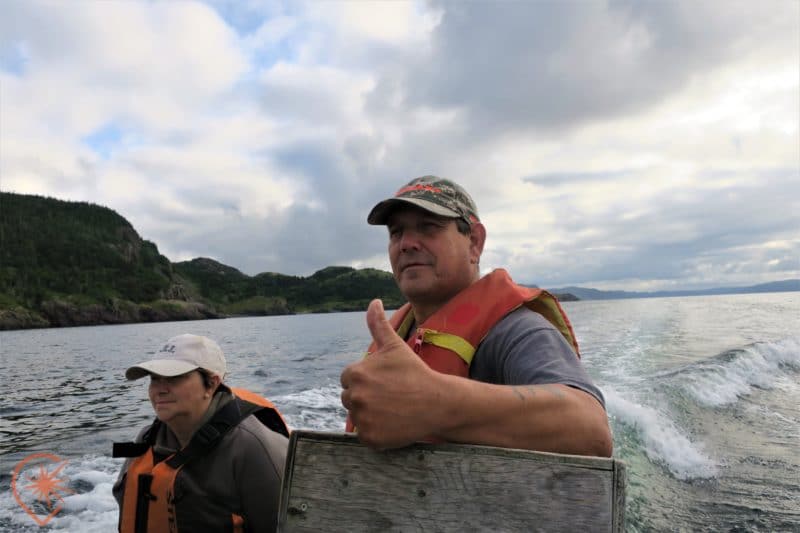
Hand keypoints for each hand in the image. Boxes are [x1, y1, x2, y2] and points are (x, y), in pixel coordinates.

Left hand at [340, 299, 441, 448]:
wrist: (438, 402)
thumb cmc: (415, 372)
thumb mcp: (395, 346)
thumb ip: (378, 324)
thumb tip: (374, 301)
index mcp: (355, 373)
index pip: (349, 379)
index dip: (367, 380)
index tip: (385, 382)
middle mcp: (355, 396)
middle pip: (350, 398)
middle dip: (366, 397)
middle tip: (390, 396)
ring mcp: (362, 419)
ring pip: (357, 416)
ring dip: (370, 414)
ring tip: (392, 409)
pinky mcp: (370, 438)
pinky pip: (365, 435)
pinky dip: (376, 432)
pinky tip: (392, 423)